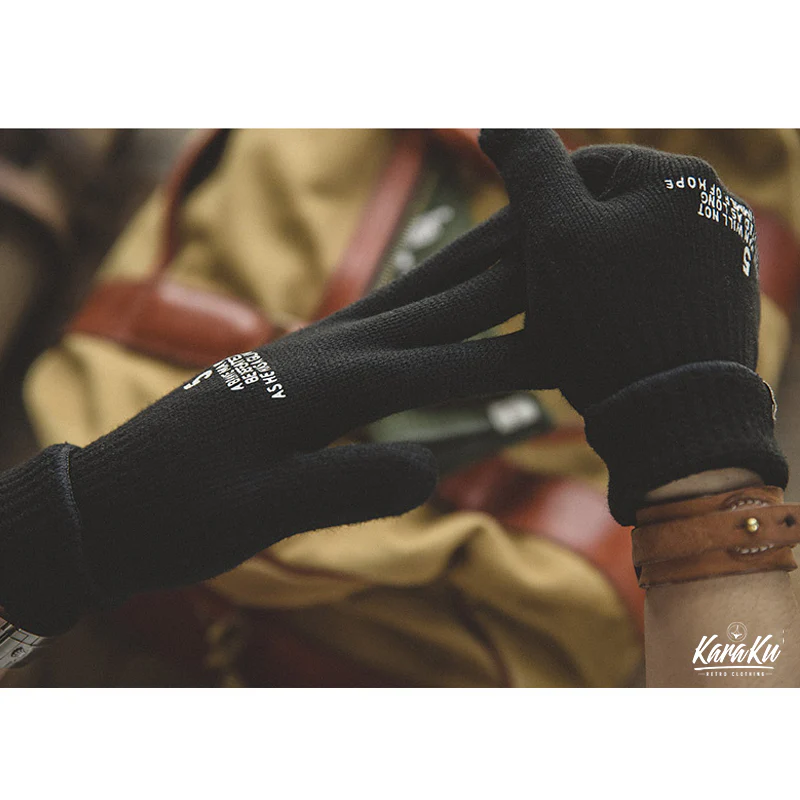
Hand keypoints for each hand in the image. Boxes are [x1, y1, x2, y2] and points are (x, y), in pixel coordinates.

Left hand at [0, 213, 532, 634]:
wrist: (112, 498)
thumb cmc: (182, 513)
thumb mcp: (256, 513)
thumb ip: (340, 485)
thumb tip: (430, 468)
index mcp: (325, 387)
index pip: (440, 363)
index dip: (513, 352)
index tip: (578, 335)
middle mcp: (326, 350)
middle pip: (434, 301)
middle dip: (508, 273)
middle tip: (570, 235)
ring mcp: (313, 346)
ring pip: (409, 293)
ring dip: (469, 260)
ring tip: (521, 229)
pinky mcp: (303, 356)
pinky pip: (383, 312)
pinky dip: (428, 290)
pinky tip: (443, 279)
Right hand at [480, 129, 785, 522]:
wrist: (676, 417)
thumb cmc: (608, 320)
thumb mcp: (555, 232)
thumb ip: (529, 165)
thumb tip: (497, 121)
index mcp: (679, 177)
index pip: (579, 172)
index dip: (526, 212)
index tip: (497, 254)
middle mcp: (712, 208)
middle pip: (603, 217)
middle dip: (554, 253)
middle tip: (520, 294)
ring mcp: (722, 258)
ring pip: (622, 256)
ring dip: (580, 283)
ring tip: (551, 322)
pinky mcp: (718, 305)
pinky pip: (647, 291)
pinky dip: (613, 308)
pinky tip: (591, 338)